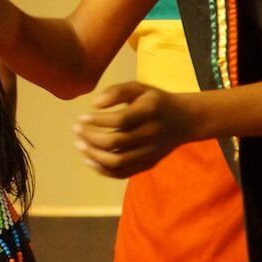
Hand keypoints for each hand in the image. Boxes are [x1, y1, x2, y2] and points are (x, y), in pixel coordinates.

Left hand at [73, 81, 194, 177]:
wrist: (185, 120)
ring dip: (94, 155)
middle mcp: (151, 134)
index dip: (97, 120)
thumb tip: (94, 104)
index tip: (82, 117)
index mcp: (150, 112)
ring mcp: (150, 152)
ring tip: (80, 144)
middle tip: (76, 129)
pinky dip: (103, 170)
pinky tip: (89, 160)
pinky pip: (123, 173)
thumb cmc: (155, 101)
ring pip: (118, 161)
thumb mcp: (139, 88)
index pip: (120, 120)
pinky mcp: (148, 164)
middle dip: (91, 137)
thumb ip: (117, 91)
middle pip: (116, 142)